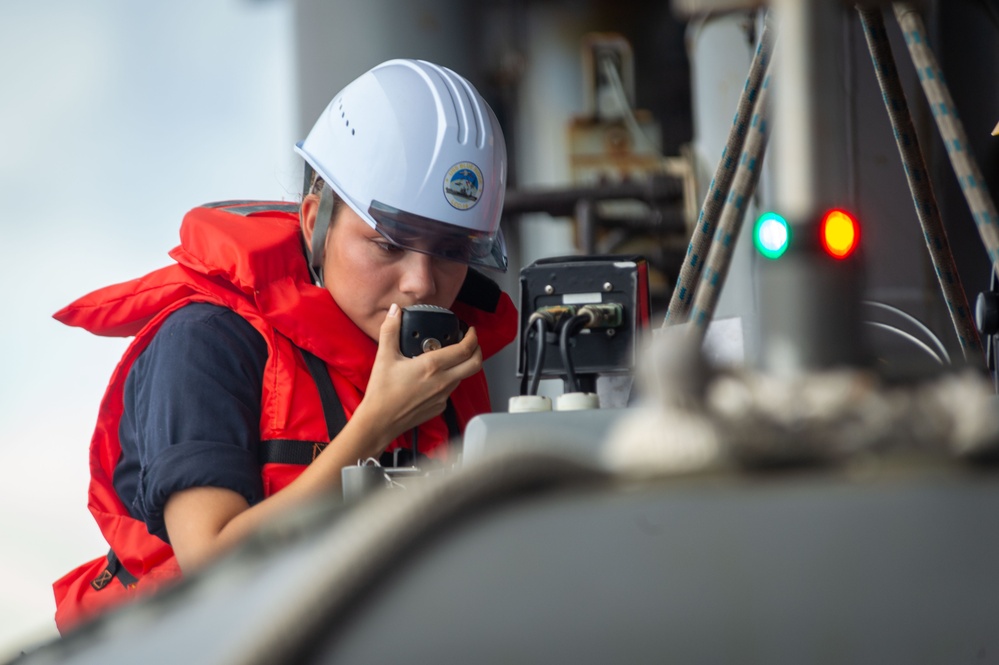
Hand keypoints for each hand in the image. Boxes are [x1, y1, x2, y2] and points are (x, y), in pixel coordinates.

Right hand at [353, 303, 481, 453]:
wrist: (379, 421)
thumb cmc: (382, 393)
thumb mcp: (384, 357)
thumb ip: (390, 330)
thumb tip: (395, 311)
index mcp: (432, 366)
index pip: (465, 349)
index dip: (472, 337)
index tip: (470, 330)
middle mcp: (443, 382)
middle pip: (474, 364)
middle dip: (477, 350)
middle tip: (470, 342)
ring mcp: (443, 396)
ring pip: (463, 377)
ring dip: (462, 365)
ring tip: (450, 357)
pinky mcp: (439, 407)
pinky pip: (451, 390)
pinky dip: (449, 380)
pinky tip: (435, 376)